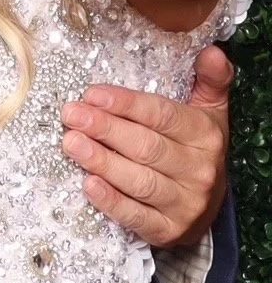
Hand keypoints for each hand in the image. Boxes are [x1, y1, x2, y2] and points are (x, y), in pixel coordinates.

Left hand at [60, 45, 232, 248]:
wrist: (205, 208)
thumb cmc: (193, 150)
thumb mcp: (206, 114)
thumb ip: (209, 81)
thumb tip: (212, 51)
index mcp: (205, 136)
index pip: (162, 116)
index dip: (126, 104)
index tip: (92, 93)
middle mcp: (199, 170)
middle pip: (146, 146)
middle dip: (105, 128)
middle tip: (71, 114)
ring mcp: (185, 203)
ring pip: (139, 180)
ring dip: (101, 161)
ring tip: (70, 143)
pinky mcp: (168, 231)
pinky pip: (136, 216)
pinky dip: (111, 202)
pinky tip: (88, 184)